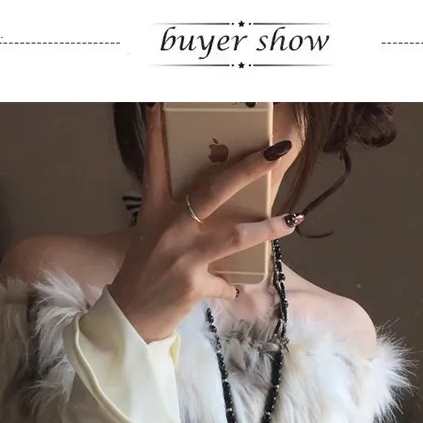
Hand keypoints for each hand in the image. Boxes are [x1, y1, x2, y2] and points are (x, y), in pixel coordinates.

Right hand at [108, 104, 299, 343]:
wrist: (130, 317)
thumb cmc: (144, 275)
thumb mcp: (152, 238)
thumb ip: (181, 220)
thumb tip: (217, 211)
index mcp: (155, 211)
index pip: (156, 165)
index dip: (161, 134)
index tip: (166, 105)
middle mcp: (168, 228)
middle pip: (214, 189)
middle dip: (249, 168)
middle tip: (276, 152)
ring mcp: (182, 256)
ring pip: (235, 234)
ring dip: (268, 228)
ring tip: (292, 221)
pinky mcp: (193, 283)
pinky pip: (226, 281)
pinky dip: (232, 286)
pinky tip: (235, 289)